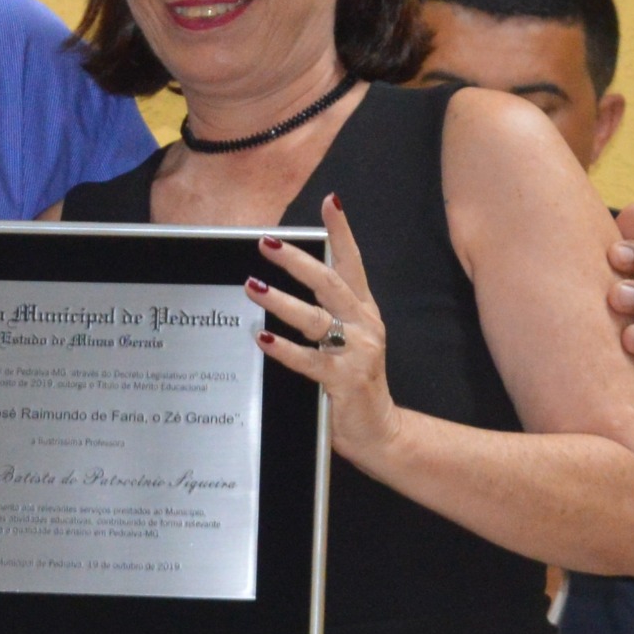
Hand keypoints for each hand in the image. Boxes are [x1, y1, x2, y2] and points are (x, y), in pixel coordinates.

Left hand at [252, 195, 403, 470]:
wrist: (381, 432)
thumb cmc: (355, 385)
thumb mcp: (348, 342)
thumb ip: (327, 315)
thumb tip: (283, 288)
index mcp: (364, 312)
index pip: (353, 263)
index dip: (342, 231)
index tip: (330, 201)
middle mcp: (364, 326)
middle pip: (330, 282)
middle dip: (297, 260)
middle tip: (267, 243)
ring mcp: (357, 353)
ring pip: (316, 318)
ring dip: (281, 300)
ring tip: (252, 286)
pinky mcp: (345, 380)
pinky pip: (309, 360)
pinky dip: (284, 348)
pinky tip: (261, 338)